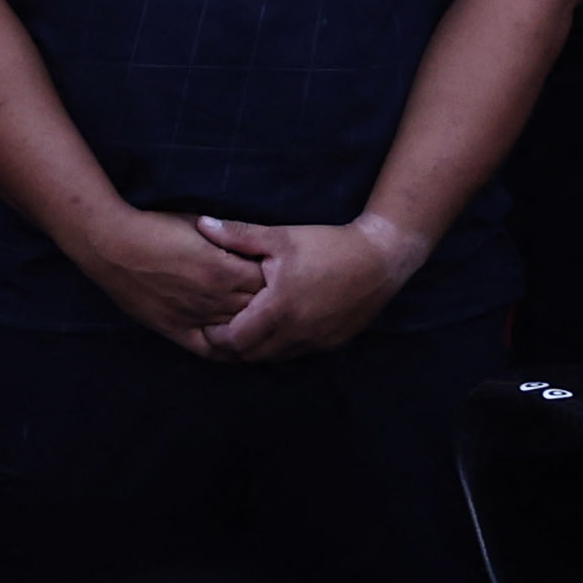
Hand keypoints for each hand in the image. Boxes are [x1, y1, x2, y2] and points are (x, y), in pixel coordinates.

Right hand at [75, 204, 272, 354]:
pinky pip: (212, 348)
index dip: (277, 279)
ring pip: (239, 330)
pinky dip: (228, 347)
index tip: (280, 275)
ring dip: (251, 326)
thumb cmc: (153, 228)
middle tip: (277, 301)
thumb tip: (253, 248)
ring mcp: (196, 317)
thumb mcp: (199, 226)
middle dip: (270, 305)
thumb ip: (230, 241)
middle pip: (259, 310)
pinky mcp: (176, 329)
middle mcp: (215, 299)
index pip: (270, 284)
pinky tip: (237, 344)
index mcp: (225, 271)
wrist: (110, 245)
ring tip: (261, 321)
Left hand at [191, 213, 422, 363]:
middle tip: (217, 328)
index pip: (234, 341)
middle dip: (230, 346)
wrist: (382, 258)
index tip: (204, 322)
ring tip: (241, 328)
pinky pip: (296, 354)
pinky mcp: (333, 342)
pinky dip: (279, 347)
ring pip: (274, 358)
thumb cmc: (327, 245)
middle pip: (250, 355)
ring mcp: (317, 341)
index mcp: (279, 309)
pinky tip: (272, 328)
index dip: (214, 336)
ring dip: (254, 348)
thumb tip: (200, 224)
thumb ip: (237, 235)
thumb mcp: (280, 236)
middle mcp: (298, 333)